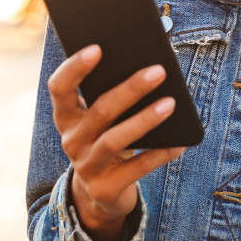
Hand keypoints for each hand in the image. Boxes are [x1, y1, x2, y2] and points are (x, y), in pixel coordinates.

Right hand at [48, 45, 185, 240]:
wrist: (101, 193)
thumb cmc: (107, 139)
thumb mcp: (103, 120)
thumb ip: (113, 95)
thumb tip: (150, 67)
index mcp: (66, 117)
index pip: (60, 88)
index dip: (75, 68)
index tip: (97, 48)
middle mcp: (72, 141)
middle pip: (99, 111)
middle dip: (130, 89)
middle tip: (158, 71)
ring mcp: (87, 166)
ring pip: (115, 140)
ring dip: (145, 120)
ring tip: (171, 103)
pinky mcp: (106, 188)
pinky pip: (137, 168)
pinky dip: (160, 154)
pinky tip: (180, 143)